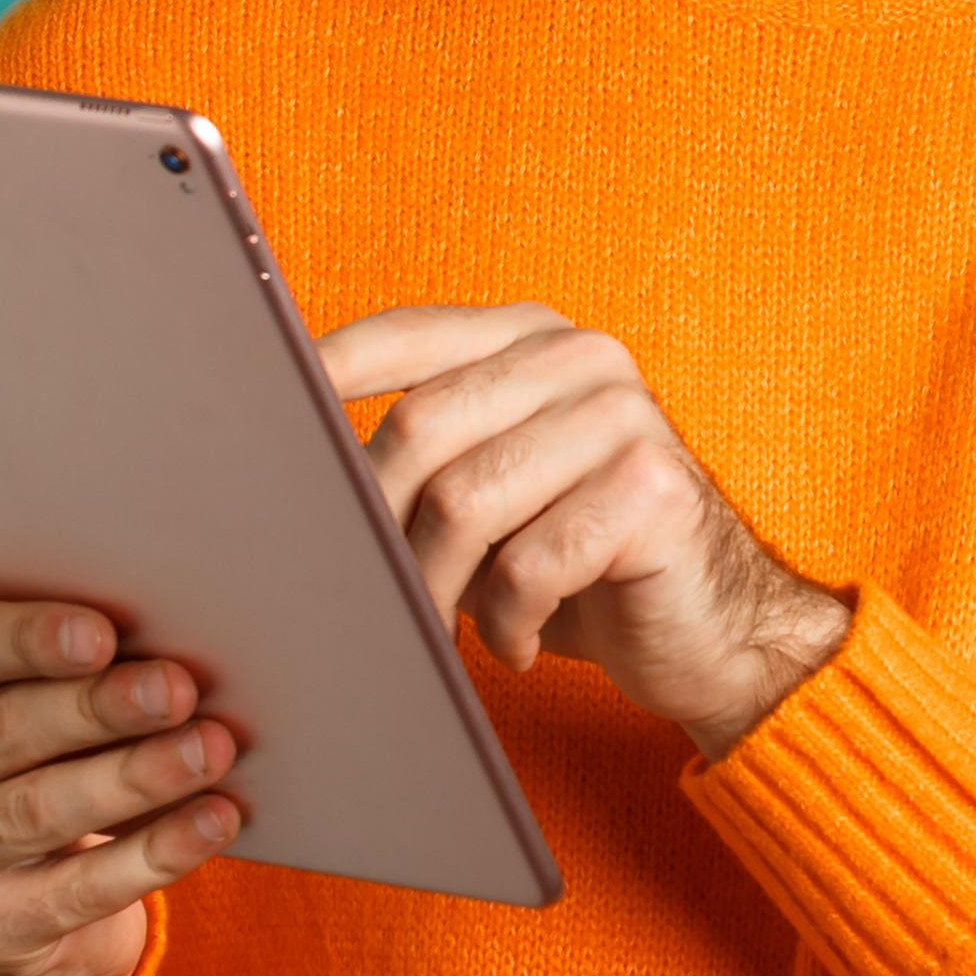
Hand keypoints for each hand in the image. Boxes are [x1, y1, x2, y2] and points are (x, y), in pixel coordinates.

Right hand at [0, 597, 243, 975]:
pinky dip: (154, 852)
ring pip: (35, 811)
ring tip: (210, 748)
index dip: (22, 639)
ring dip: (133, 776)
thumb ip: (45, 671)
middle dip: (93, 708)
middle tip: (177, 689)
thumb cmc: (13, 767)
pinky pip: (75, 891)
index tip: (101, 635)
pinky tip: (213, 820)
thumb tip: (155, 647)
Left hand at [315, 303, 850, 754]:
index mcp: (534, 337)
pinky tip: (518, 641)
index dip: (327, 374)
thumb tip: (296, 478)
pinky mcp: (654, 490)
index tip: (260, 419)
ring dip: (439, 587)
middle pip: (421, 425)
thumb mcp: (494, 494)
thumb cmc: (583, 564)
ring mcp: (625, 416)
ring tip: (450, 627)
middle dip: (379, 524)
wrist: (715, 631)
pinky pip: (529, 564)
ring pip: (466, 501)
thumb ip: (426, 459)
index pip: (406, 334)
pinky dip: (508, 622)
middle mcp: (582, 358)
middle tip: (372, 591)